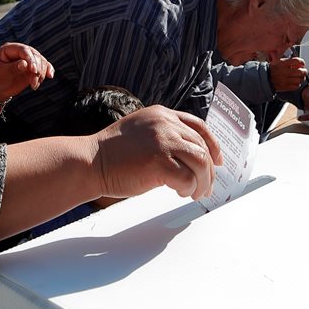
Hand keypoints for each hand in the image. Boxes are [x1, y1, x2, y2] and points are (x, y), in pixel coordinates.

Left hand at [0, 42, 53, 98]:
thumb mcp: (1, 73)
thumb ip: (13, 67)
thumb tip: (25, 64)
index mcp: (9, 49)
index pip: (24, 50)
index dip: (31, 59)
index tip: (33, 71)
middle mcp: (20, 52)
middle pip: (35, 55)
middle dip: (37, 68)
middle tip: (33, 82)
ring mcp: (28, 60)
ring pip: (41, 62)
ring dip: (41, 73)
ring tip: (34, 85)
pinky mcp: (33, 69)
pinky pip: (44, 67)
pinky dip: (47, 71)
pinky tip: (50, 76)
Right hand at [93, 106, 220, 200]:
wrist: (90, 162)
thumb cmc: (112, 153)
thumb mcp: (141, 132)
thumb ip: (164, 135)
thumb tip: (188, 155)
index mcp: (162, 114)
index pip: (199, 126)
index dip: (212, 145)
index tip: (218, 160)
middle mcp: (165, 124)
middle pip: (202, 147)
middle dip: (208, 170)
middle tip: (206, 187)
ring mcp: (163, 141)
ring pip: (200, 162)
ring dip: (202, 182)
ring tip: (196, 193)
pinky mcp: (159, 162)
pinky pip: (187, 178)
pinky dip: (188, 189)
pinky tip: (180, 193)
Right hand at [268, 57, 307, 91]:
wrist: (264, 78)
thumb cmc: (271, 69)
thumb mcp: (277, 61)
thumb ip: (287, 60)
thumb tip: (297, 61)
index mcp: (283, 64)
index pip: (297, 61)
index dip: (302, 62)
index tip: (302, 64)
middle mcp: (285, 72)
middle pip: (301, 71)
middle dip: (304, 71)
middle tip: (304, 71)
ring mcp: (285, 80)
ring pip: (299, 80)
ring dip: (301, 78)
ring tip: (300, 77)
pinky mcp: (285, 87)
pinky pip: (296, 86)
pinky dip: (297, 84)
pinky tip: (296, 82)